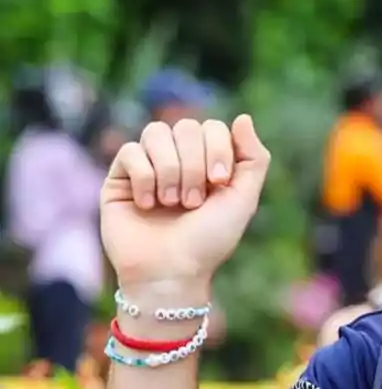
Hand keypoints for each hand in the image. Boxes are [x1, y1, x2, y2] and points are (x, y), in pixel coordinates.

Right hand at [101, 115, 269, 285]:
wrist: (171, 272)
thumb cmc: (209, 240)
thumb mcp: (244, 199)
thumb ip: (253, 158)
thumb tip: (243, 117)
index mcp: (208, 162)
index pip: (212, 127)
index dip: (218, 149)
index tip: (219, 182)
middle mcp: (178, 160)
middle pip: (185, 126)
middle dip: (194, 165)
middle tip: (193, 201)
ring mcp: (148, 166)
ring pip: (156, 132)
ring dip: (170, 170)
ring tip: (173, 203)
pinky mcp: (120, 178)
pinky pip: (130, 151)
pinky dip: (144, 177)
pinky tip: (148, 204)